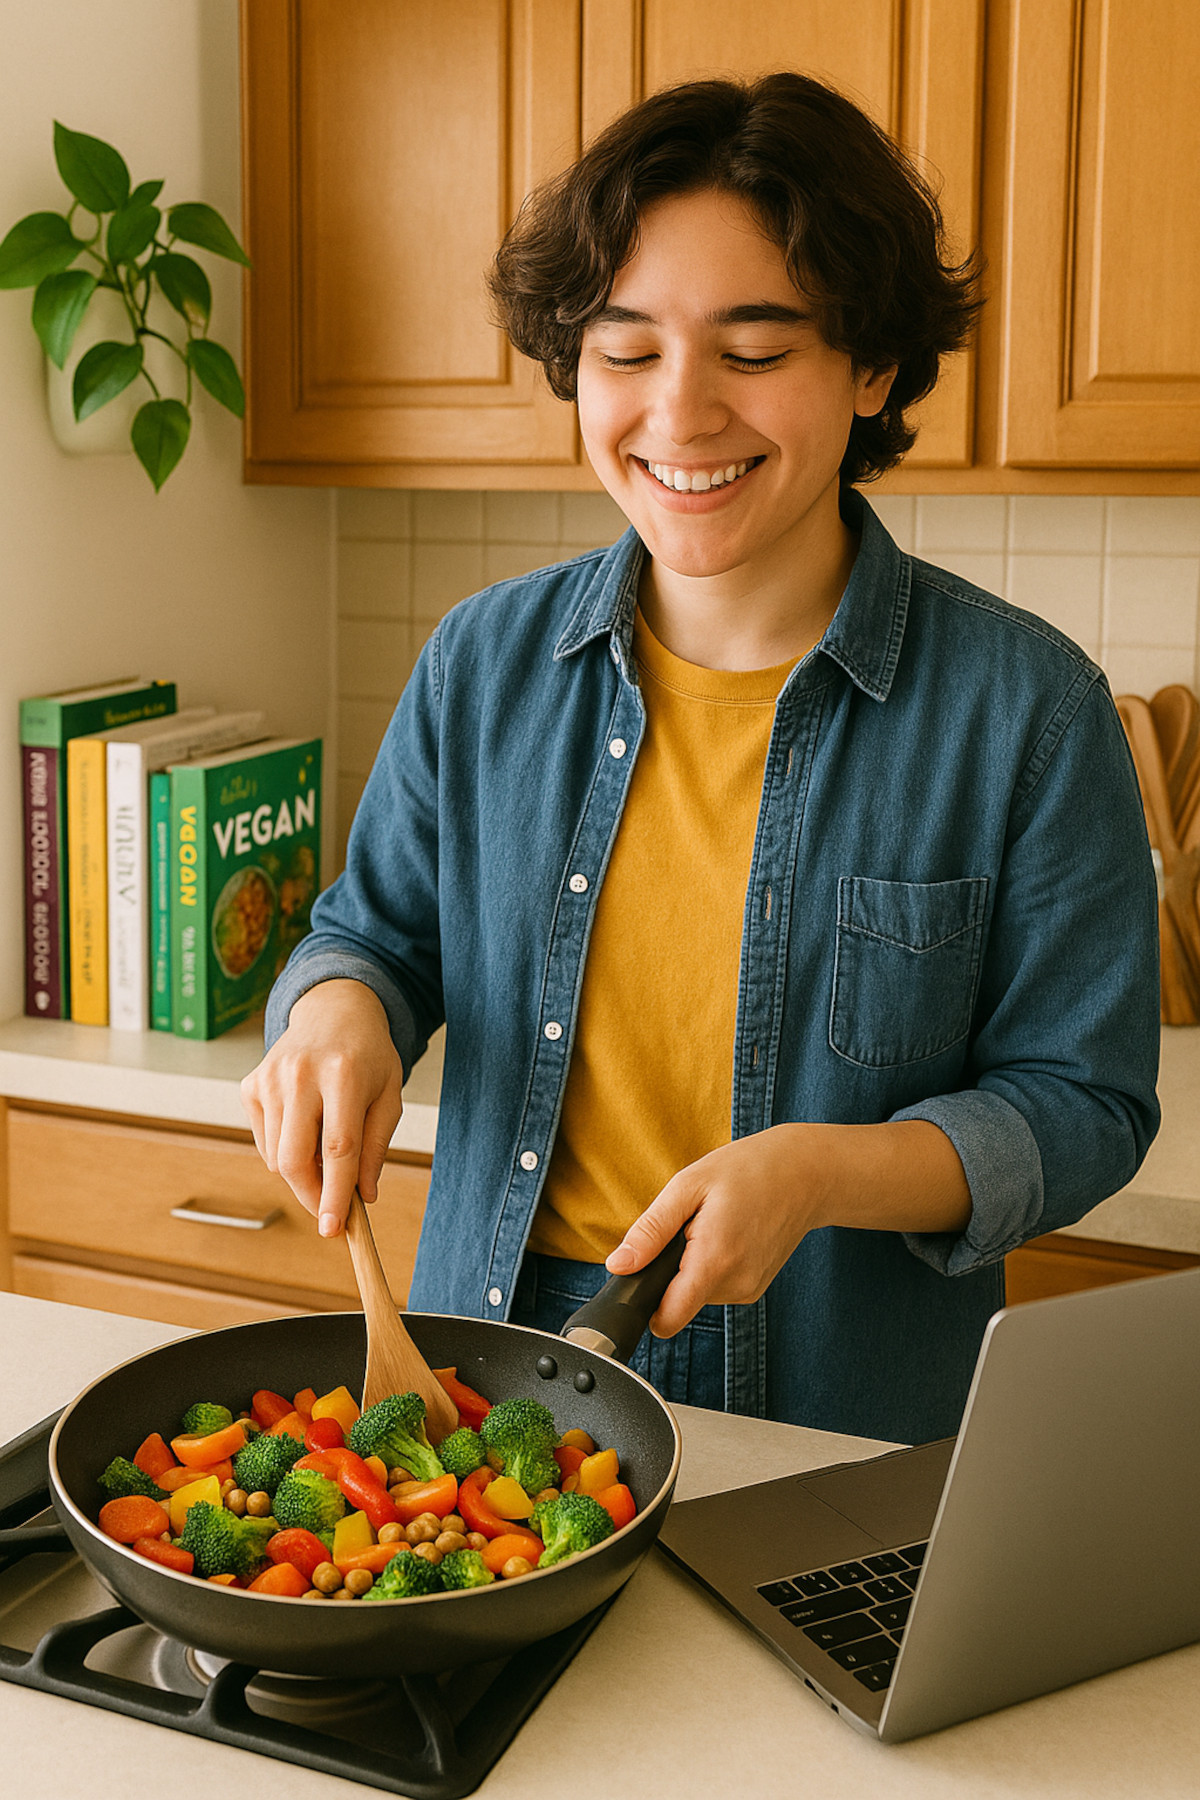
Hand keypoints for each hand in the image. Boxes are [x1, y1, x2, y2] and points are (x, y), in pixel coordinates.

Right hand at [240, 979, 403, 1238]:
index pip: (338, 1148)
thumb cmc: (368, 1058)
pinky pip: (265, 1143)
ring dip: (302, 1173)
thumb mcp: (389, 1096)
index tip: (334, 1228)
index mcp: (344, 1074)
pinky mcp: (250, 1085)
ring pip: (276, 1157)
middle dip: (311, 1196)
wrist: (333, 1012)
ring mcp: (269, 1079)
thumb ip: (376, 1146)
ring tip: (327, 1150)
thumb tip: (363, 1196)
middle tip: (330, 1212)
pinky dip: (285, 1151)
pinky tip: (305, 1125)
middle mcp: (300, 1074)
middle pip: (295, 1159)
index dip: (335, 1194)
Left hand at [604, 1121, 971, 1336]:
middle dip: (672, 1269)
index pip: (667, 1320)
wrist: (807, 1173)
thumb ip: (651, 1231)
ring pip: (697, 1292)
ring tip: (712, 1224)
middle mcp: (735, 1285)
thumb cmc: (748, 1170)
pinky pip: (716, 1286)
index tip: (643, 1276)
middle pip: (678, 1302)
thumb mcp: (689, 1186)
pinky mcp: (755, 1287)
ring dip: (693, 1264)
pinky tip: (728, 1233)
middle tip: (690, 1226)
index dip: (646, 1304)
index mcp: (714, 1261)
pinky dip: (713, 1264)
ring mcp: (749, 1289)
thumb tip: (619, 1265)